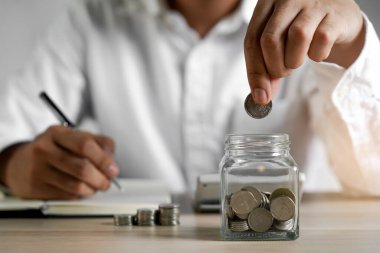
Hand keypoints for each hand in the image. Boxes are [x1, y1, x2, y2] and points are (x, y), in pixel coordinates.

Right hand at [0, 126, 118, 199]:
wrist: (19, 164)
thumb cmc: (55, 149)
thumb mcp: (74, 137)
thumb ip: (98, 143)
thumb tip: (112, 162)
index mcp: (56, 133)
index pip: (85, 145)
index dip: (104, 159)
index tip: (113, 169)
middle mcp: (44, 149)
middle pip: (82, 168)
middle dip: (101, 179)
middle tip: (107, 182)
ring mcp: (38, 169)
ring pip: (76, 185)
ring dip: (93, 189)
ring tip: (97, 187)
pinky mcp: (35, 188)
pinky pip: (67, 195)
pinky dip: (80, 195)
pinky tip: (82, 190)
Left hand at [244, 0, 364, 103]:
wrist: (339, 19)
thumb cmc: (303, 33)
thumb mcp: (279, 45)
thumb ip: (267, 68)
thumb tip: (261, 97)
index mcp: (266, 3)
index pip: (252, 40)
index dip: (254, 72)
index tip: (260, 96)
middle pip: (270, 39)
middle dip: (274, 67)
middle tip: (283, 73)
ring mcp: (313, 2)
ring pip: (297, 36)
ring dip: (294, 61)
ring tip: (298, 60)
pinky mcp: (335, 13)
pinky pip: (321, 40)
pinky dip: (318, 55)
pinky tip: (318, 51)